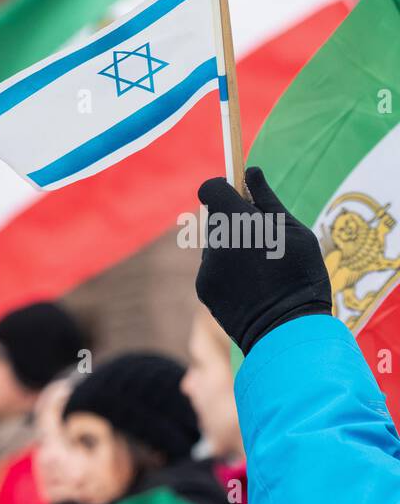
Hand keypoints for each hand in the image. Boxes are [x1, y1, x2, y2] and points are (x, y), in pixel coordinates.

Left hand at [196, 166, 331, 354]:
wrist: (288, 331)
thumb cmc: (300, 277)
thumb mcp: (294, 232)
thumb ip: (267, 200)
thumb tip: (250, 172)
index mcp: (237, 222)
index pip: (211, 189)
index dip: (223, 187)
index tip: (238, 193)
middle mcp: (215, 242)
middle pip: (215, 218)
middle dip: (233, 220)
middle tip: (260, 237)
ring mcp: (207, 267)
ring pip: (215, 244)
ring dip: (231, 246)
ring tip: (260, 267)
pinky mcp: (203, 289)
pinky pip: (212, 269)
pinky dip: (227, 271)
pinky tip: (251, 286)